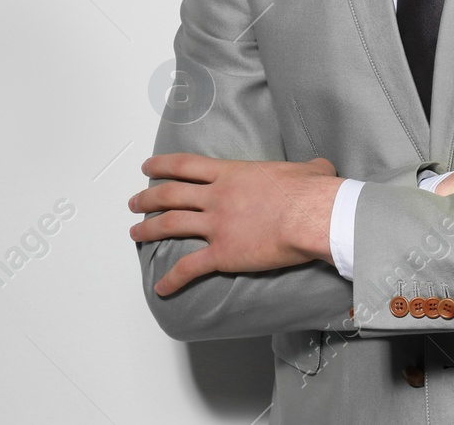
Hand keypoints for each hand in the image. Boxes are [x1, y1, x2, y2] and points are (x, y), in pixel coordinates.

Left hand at [129, 153, 342, 295]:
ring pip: (170, 225)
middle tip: (134, 202)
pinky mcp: (222, 253)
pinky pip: (189, 268)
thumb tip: (320, 169)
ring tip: (135, 233)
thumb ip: (307, 168)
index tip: (148, 168)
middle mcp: (216, 197)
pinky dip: (172, 279)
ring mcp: (216, 225)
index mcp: (231, 174)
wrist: (311, 216)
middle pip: (169, 194)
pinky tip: (162, 287)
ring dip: (148, 230)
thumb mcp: (309, 169)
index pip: (185, 165)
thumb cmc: (311, 192)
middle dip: (146, 198)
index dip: (162, 166)